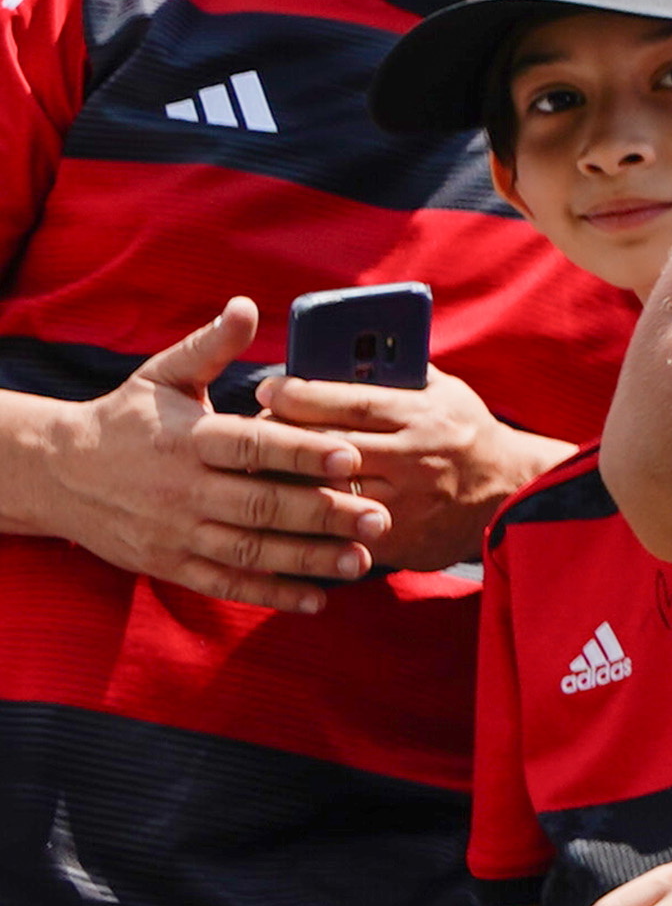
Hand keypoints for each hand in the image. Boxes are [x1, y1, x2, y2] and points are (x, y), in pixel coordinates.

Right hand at [22, 300, 389, 609]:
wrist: (58, 472)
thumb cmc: (125, 418)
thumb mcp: (160, 376)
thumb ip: (210, 346)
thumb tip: (246, 305)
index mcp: (188, 438)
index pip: (252, 445)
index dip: (301, 451)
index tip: (352, 454)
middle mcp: (182, 489)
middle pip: (260, 504)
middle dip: (322, 512)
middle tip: (380, 515)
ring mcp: (175, 532)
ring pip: (249, 550)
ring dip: (307, 559)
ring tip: (361, 560)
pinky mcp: (170, 564)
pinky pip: (225, 584)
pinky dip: (270, 595)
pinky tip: (317, 600)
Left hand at [262, 358, 555, 572]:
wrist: (512, 493)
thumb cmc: (467, 433)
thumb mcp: (445, 392)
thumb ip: (397, 375)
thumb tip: (338, 351)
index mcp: (423, 414)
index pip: (351, 401)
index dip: (301, 394)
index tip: (267, 388)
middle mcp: (414, 457)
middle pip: (330, 446)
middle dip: (281, 437)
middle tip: (246, 432)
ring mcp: (406, 501)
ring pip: (328, 492)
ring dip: (284, 483)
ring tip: (255, 473)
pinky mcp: (400, 538)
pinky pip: (339, 532)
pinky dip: (306, 523)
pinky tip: (280, 514)